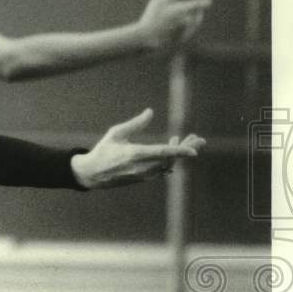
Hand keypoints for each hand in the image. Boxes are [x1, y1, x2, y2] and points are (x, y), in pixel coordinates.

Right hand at [70, 108, 204, 189]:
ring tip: (188, 141)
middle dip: (186, 149)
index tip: (194, 150)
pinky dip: (170, 160)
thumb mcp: (116, 133)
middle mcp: (141, 167)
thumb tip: (150, 112)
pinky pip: (162, 170)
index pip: (162, 153)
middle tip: (200, 140)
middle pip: (171, 159)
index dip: (179, 151)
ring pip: (168, 165)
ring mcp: (143, 175)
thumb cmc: (103, 150)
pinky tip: (172, 152)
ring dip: (179, 154)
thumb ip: (135, 123)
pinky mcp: (143, 179)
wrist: (92, 174)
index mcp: (135, 154)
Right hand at [137, 0, 211, 50]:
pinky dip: (189, 29)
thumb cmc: (148, 18)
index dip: (203, 2)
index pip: (197, 5)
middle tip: (200, 11)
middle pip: (198, 16)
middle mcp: (185, 20)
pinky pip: (188, 34)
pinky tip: (185, 28)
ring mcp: (184, 31)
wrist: (145, 38)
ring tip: (194, 18)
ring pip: (193, 26)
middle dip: (199, 13)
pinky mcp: (180, 41)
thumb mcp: (155, 3)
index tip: (208, 1)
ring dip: (194, 21)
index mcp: (180, 10)